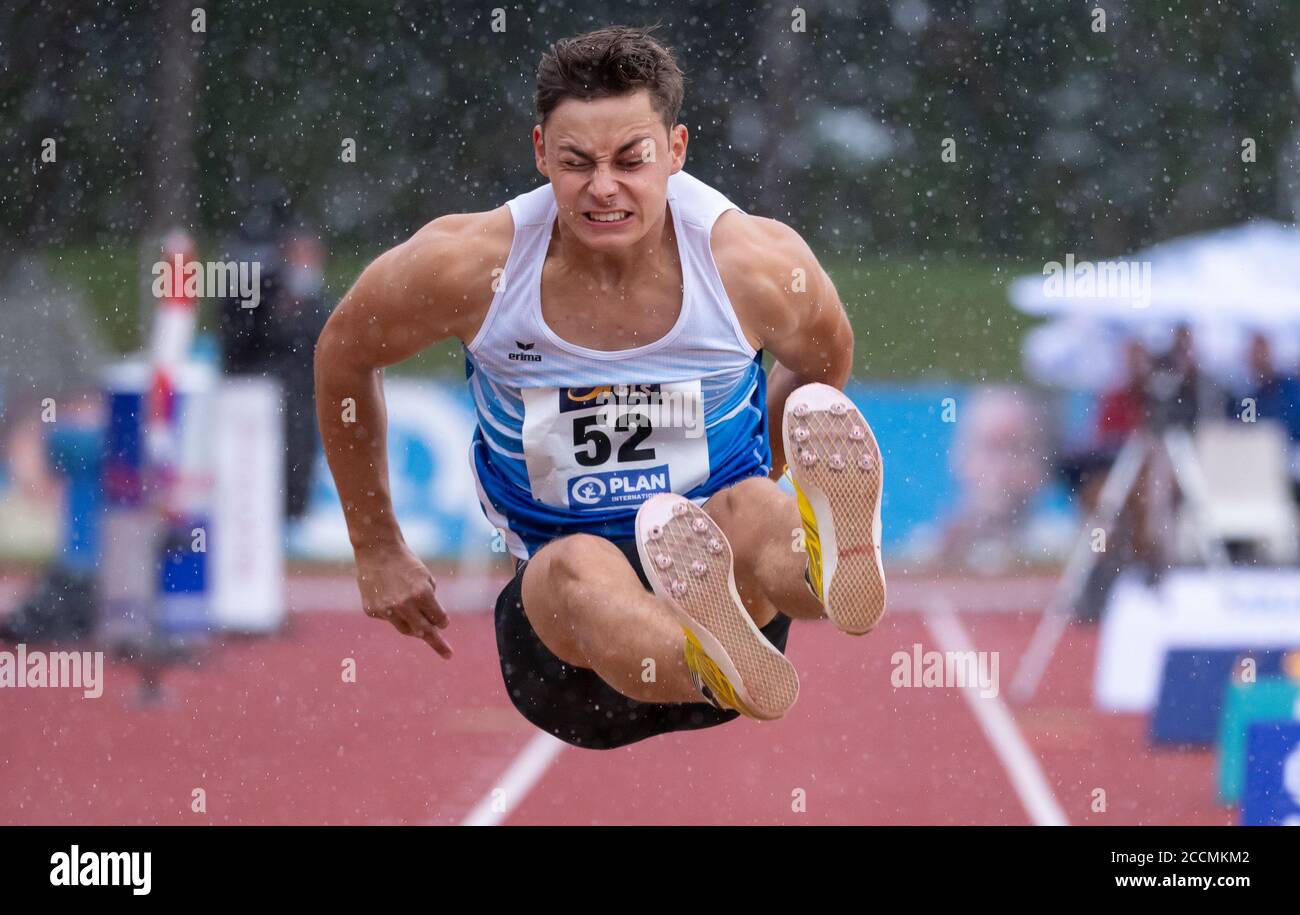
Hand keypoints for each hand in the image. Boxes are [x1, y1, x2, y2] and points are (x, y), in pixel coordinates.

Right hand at [355, 543, 452, 657]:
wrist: (377, 550)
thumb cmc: (406, 563)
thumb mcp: (426, 578)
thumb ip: (431, 601)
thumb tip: (432, 624)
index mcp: (422, 595)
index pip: (439, 619)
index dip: (443, 621)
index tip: (443, 623)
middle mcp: (404, 605)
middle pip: (425, 632)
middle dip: (438, 644)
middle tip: (449, 655)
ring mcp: (386, 610)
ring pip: (407, 630)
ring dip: (415, 628)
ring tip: (413, 615)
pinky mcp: (372, 611)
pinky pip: (389, 620)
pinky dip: (394, 613)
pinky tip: (389, 596)